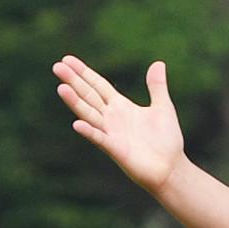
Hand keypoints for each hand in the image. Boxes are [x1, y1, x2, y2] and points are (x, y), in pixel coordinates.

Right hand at [54, 56, 186, 194]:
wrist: (171, 168)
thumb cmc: (167, 141)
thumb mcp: (163, 107)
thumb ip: (157, 86)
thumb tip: (158, 63)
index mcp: (121, 106)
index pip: (98, 85)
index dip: (84, 72)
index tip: (67, 59)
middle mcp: (112, 118)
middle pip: (89, 95)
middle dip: (73, 81)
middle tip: (57, 66)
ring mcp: (111, 133)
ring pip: (89, 114)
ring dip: (75, 102)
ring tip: (61, 88)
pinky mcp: (115, 149)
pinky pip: (99, 139)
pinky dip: (89, 132)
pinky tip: (77, 124)